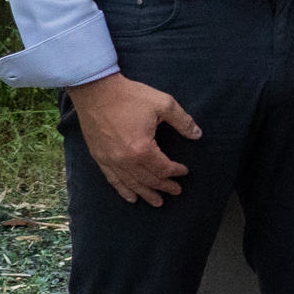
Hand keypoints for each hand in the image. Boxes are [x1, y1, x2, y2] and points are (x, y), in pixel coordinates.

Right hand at [65, 72, 199, 205]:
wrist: (95, 90)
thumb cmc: (130, 96)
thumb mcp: (164, 104)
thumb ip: (183, 121)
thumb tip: (197, 135)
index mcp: (142, 148)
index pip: (163, 168)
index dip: (176, 172)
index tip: (185, 171)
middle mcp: (124, 159)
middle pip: (148, 180)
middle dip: (164, 187)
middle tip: (176, 192)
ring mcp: (109, 159)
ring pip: (130, 183)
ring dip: (145, 193)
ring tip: (157, 202)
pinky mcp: (98, 156)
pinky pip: (112, 178)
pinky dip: (122, 189)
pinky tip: (130, 197)